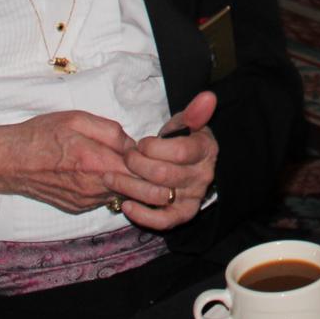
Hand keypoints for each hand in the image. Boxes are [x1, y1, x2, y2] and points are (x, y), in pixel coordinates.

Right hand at [0, 110, 171, 212]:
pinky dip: (109, 187)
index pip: (141, 173)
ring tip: (124, 164)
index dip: (154, 164)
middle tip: (155, 168)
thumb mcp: (78, 119)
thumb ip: (111, 131)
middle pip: (137, 192)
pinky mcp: (77, 207)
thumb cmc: (42, 135)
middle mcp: (92, 187)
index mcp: (95, 162)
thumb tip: (133, 144)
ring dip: (129, 183)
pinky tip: (101, 172)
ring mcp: (84, 201)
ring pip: (121, 195)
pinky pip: (103, 198)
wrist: (10, 161)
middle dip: (151, 182)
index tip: (157, 155)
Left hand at [117, 91, 219, 230]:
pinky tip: (125, 205)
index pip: (178, 151)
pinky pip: (163, 221)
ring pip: (158, 196)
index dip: (153, 147)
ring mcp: (193, 198)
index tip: (141, 143)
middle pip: (163, 174)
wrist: (189, 165)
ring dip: (129, 187)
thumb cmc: (183, 140)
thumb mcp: (187, 123)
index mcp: (205, 151)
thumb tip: (208, 97)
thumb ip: (194, 112)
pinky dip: (142, 215)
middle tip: (124, 157)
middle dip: (136, 164)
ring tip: (111, 177)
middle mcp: (202, 177)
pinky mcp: (182, 215)